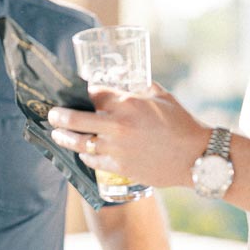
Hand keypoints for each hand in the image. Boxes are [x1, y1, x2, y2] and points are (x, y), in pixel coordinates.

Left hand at [49, 84, 208, 189]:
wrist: (197, 156)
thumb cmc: (182, 124)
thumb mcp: (162, 96)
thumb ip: (141, 88)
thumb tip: (129, 82)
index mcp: (128, 103)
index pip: (94, 93)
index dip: (85, 91)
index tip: (80, 91)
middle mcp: (118, 125)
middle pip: (75, 118)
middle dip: (59, 115)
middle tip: (52, 113)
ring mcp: (116, 148)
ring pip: (79, 142)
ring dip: (64, 137)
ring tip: (56, 133)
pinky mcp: (120, 167)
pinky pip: (93, 160)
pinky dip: (85, 155)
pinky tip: (82, 152)